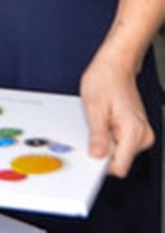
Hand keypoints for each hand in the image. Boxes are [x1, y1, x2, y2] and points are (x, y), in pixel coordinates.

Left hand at [80, 51, 154, 176]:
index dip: (101, 163)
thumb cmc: (105, 80)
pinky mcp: (136, 131)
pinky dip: (109, 135)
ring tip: (99, 120)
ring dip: (105, 141)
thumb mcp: (94, 108)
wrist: (115, 66)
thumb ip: (97, 135)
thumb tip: (97, 156)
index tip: (89, 154)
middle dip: (102, 149)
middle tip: (92, 129)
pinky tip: (104, 121)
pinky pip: (120, 143)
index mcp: (133, 132)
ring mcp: (141, 134)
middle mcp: (142, 136)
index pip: (120, 166)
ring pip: (119, 152)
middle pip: (118, 160)